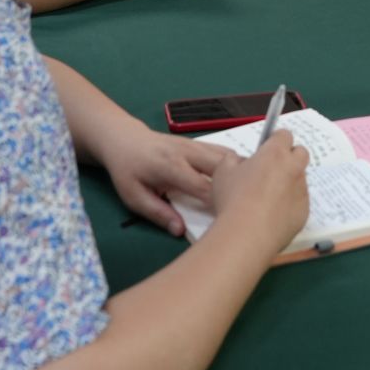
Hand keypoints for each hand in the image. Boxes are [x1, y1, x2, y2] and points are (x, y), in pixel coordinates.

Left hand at [102, 126, 234, 235]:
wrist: (125, 139)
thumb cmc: (128, 170)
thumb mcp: (134, 196)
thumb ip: (158, 213)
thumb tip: (180, 230)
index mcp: (171, 166)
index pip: (203, 186)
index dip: (217, 204)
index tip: (224, 219)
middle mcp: (188, 152)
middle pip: (224, 167)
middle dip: (236, 186)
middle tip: (240, 207)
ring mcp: (196, 145)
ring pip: (229, 156)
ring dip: (240, 174)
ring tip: (244, 195)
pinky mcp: (200, 143)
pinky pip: (225, 152)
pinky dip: (235, 165)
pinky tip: (237, 180)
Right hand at [209, 131, 309, 252]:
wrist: (246, 235)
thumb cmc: (232, 199)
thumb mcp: (222, 172)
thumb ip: (234, 160)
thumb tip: (240, 162)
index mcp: (275, 153)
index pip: (285, 135)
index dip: (275, 141)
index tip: (266, 150)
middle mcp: (294, 168)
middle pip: (301, 153)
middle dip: (290, 157)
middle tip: (271, 170)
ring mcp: (302, 191)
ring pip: (300, 180)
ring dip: (289, 183)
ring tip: (267, 199)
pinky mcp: (304, 213)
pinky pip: (299, 203)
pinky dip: (289, 205)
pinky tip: (272, 216)